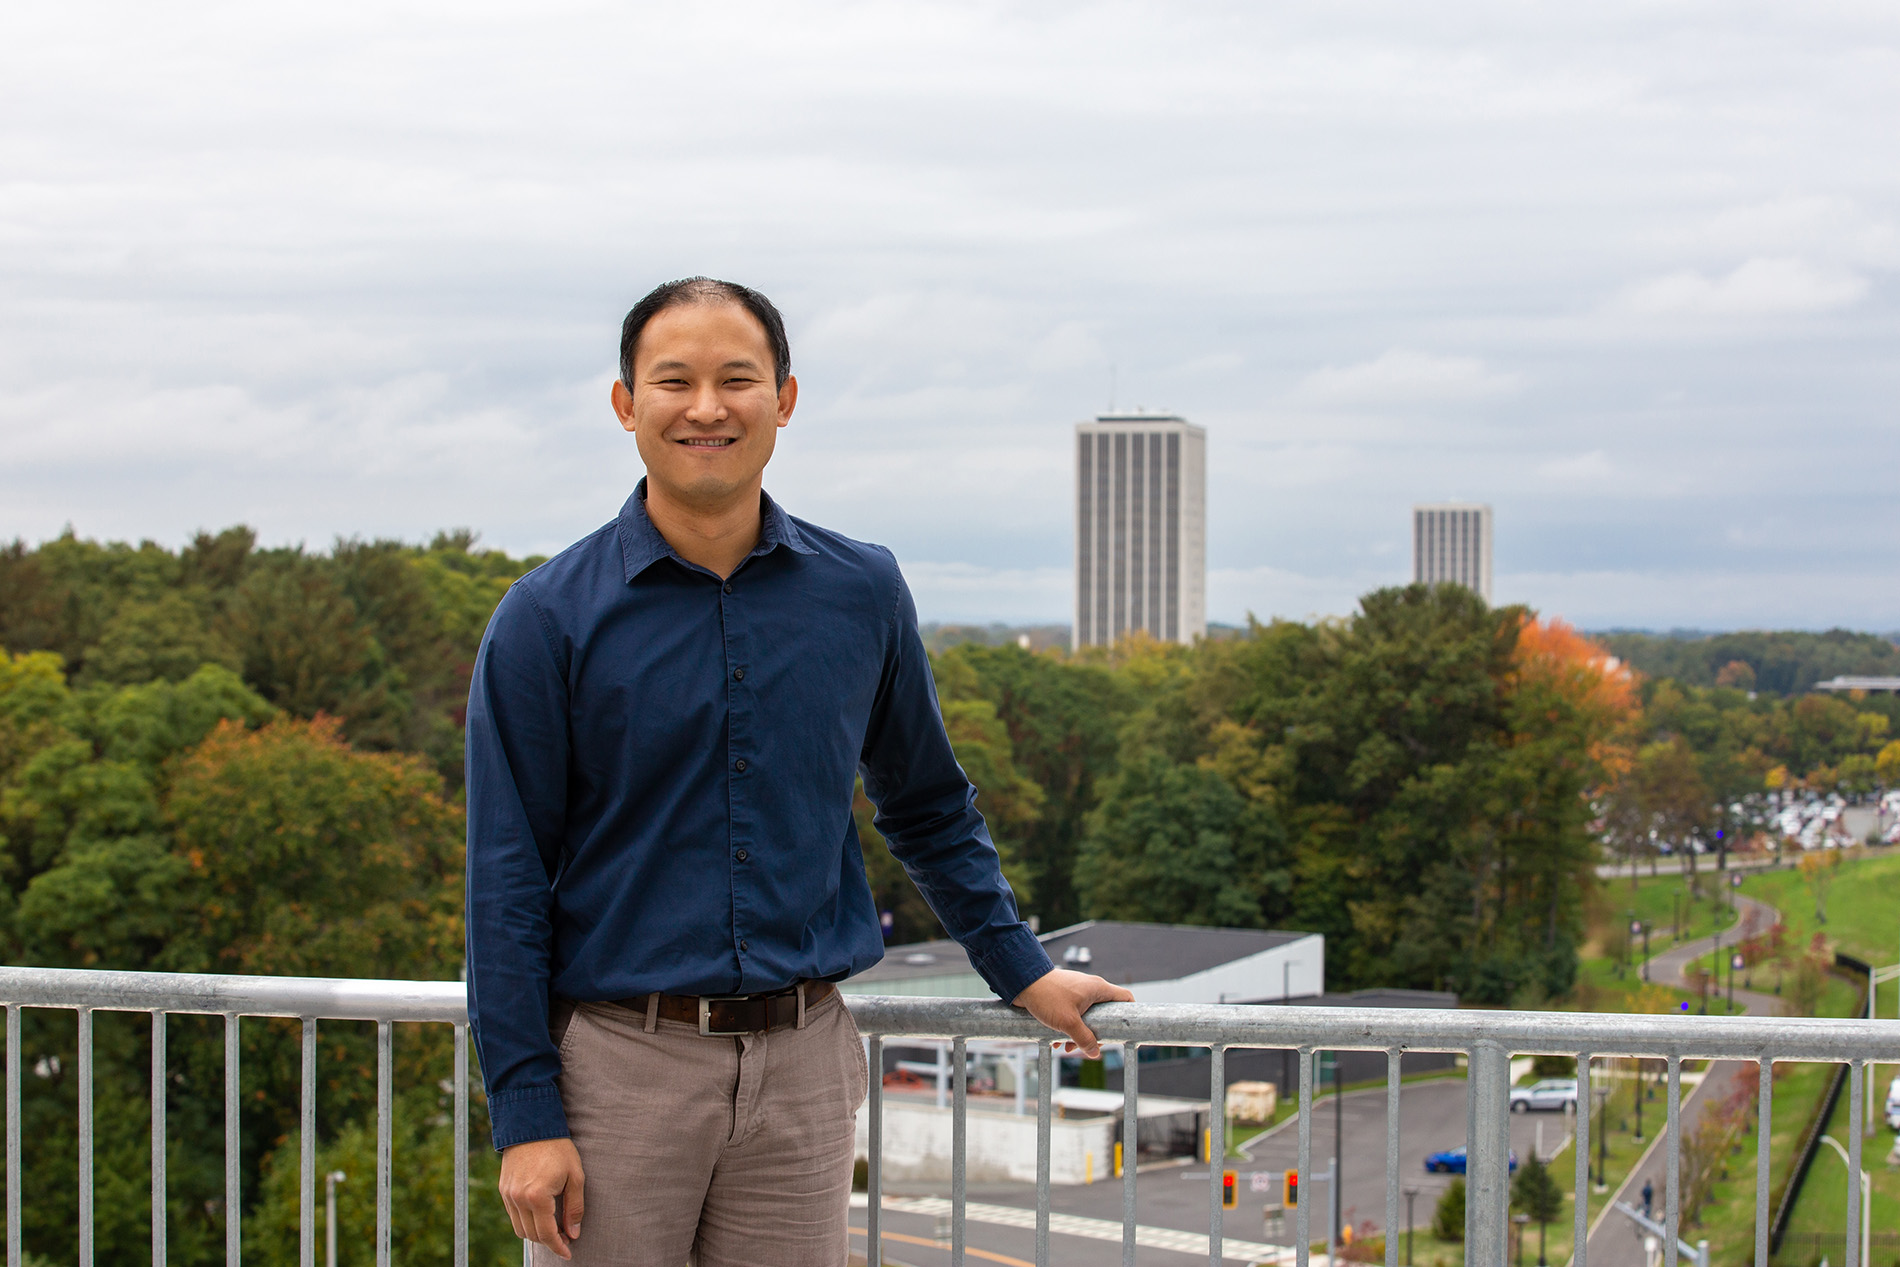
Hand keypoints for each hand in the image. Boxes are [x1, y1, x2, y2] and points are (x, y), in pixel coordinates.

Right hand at [499, 1137, 584, 1258]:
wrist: (532, 1125)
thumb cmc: (558, 1148)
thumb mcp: (576, 1176)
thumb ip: (575, 1207)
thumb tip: (573, 1233)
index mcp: (538, 1196)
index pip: (547, 1233)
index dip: (558, 1247)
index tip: (568, 1253)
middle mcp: (519, 1198)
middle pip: (532, 1235)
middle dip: (549, 1241)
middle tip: (565, 1237)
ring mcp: (508, 1194)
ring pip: (520, 1228)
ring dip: (536, 1233)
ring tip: (553, 1227)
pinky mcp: (503, 1189)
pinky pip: (513, 1215)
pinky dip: (526, 1221)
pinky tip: (540, 1215)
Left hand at [1012, 968, 1133, 1058]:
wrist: (1021, 982)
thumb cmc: (1046, 997)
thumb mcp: (1068, 1022)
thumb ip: (1084, 1039)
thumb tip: (1095, 1053)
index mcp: (1097, 989)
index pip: (1125, 998)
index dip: (1130, 1014)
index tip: (1127, 1032)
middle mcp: (1090, 989)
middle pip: (1104, 1014)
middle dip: (1097, 1033)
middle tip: (1090, 1046)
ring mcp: (1076, 992)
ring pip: (1086, 1017)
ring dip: (1080, 1034)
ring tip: (1067, 1047)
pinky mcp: (1063, 997)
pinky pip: (1072, 1015)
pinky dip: (1067, 1029)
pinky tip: (1055, 1041)